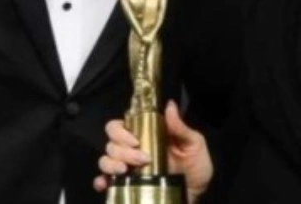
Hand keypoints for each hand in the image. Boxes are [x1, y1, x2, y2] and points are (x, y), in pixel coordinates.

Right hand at [93, 100, 212, 201]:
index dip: (121, 131)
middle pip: (111, 142)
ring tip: (126, 170)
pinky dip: (102, 181)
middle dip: (122, 150)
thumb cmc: (196, 167)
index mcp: (146, 136)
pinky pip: (105, 182)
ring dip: (111, 163)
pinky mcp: (126, 186)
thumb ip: (180, 128)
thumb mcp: (194, 144)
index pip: (121, 125)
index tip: (135, 140)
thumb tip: (170, 106)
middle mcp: (133, 150)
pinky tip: (106, 184)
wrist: (199, 194)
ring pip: (106, 160)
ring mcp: (128, 169)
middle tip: (142, 159)